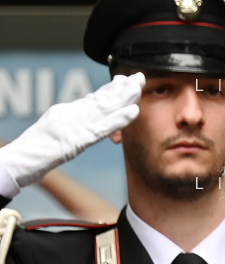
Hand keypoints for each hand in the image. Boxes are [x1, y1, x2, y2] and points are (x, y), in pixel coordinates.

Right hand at [0, 73, 142, 195]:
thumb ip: (71, 126)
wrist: (20, 161)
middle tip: (139, 77)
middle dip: (122, 89)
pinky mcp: (78, 139)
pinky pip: (103, 128)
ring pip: (104, 109)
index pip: (93, 99)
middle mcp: (72, 114)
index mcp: (68, 113)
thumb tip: (83, 119)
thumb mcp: (56, 134)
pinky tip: (133, 112)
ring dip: (124, 98)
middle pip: (102, 99)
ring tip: (139, 87)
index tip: (124, 82)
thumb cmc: (35, 152)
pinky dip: (119, 119)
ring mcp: (75, 125)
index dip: (110, 90)